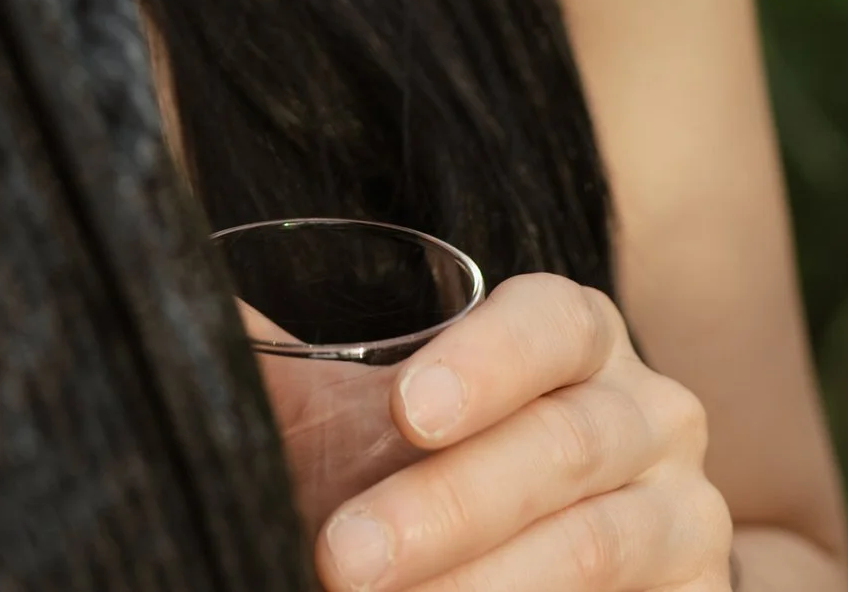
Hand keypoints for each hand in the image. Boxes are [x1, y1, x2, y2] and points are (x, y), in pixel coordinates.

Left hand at [309, 277, 732, 591]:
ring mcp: (689, 520)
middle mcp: (652, 416)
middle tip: (342, 559)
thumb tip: (159, 286)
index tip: (403, 408)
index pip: (552, 322)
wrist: (579, 575)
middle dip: (445, 510)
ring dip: (484, 591)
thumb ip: (292, 366)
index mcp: (580, 339)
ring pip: (594, 549)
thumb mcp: (386, 416)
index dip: (484, 360)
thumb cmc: (449, 471)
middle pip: (560, 449)